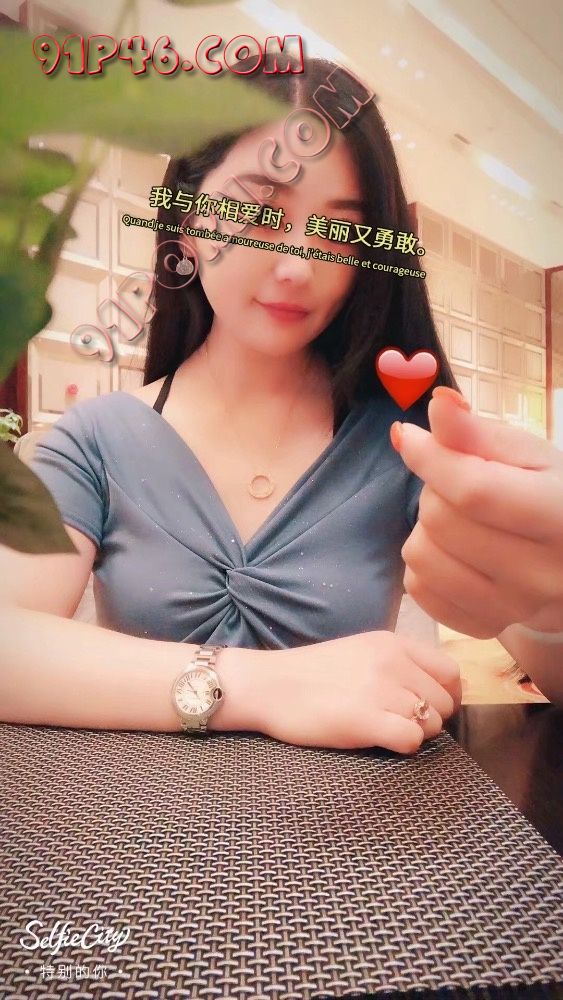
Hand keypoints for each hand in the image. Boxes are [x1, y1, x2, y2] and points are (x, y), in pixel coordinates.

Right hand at [261, 630, 460, 752]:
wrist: (267, 685)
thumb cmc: (309, 673)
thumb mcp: (359, 651)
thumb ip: (395, 663)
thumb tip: (431, 689)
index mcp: (392, 643)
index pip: (449, 670)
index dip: (448, 695)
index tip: (431, 709)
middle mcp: (392, 662)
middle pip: (443, 701)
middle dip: (430, 718)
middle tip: (401, 724)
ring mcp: (380, 690)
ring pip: (431, 722)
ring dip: (415, 733)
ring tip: (385, 730)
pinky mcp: (366, 720)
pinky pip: (412, 739)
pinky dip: (404, 746)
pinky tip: (380, 740)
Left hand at [395, 387, 562, 638]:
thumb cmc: (552, 496)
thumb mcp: (529, 456)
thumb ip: (479, 433)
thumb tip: (437, 406)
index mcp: (562, 517)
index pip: (474, 490)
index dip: (431, 458)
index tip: (411, 437)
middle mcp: (543, 573)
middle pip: (441, 521)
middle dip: (435, 490)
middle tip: (457, 484)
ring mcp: (514, 609)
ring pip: (422, 557)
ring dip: (427, 528)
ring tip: (458, 519)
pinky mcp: (484, 627)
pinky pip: (419, 590)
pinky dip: (425, 564)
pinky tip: (454, 552)